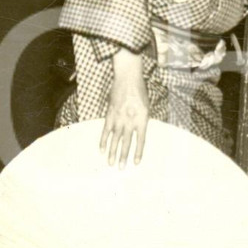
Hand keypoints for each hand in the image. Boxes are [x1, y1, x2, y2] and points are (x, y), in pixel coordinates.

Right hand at [101, 48, 148, 166]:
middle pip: (126, 142)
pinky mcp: (110, 114)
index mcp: (142, 119)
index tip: (135, 163)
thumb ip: (141, 121)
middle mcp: (130, 121)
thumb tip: (137, 134)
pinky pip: (105, 130)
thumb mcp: (147, 107)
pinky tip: (101, 149)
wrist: (128, 78)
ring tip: (110, 163)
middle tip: (121, 168)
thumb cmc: (140, 92)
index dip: (138, 152)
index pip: (140, 140)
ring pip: (114, 139)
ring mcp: (119, 118)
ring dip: (112, 152)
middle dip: (123, 156)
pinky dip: (103, 140)